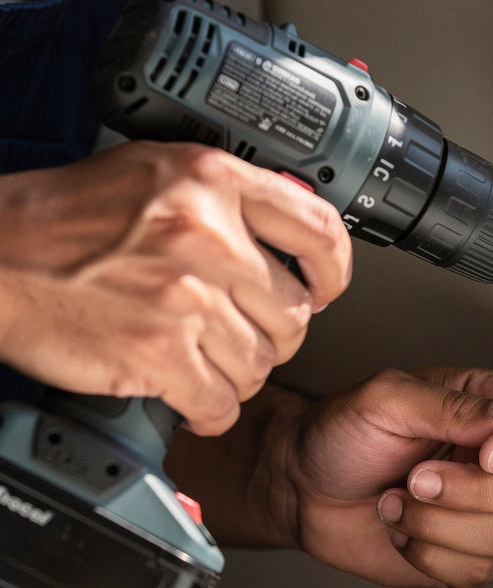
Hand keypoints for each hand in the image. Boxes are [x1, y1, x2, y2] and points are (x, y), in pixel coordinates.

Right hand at [0, 141, 350, 433]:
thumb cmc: (64, 221)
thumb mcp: (155, 175)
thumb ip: (226, 200)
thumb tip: (289, 237)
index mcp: (211, 182)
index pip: (320, 231)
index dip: (333, 273)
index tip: (324, 290)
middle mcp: (204, 236)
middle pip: (293, 316)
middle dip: (271, 338)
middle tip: (237, 336)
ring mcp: (183, 297)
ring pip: (261, 367)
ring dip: (236, 377)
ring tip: (201, 363)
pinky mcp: (157, 353)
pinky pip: (221, 405)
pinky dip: (209, 413)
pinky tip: (188, 397)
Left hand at [291, 368, 492, 587]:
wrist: (301, 489)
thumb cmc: (338, 436)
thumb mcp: (387, 400)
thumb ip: (455, 406)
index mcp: (485, 410)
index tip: (486, 455)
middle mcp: (492, 461)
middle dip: (471, 491)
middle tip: (418, 477)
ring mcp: (481, 511)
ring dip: (438, 524)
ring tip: (400, 501)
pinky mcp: (463, 554)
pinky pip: (477, 570)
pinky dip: (430, 555)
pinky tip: (404, 530)